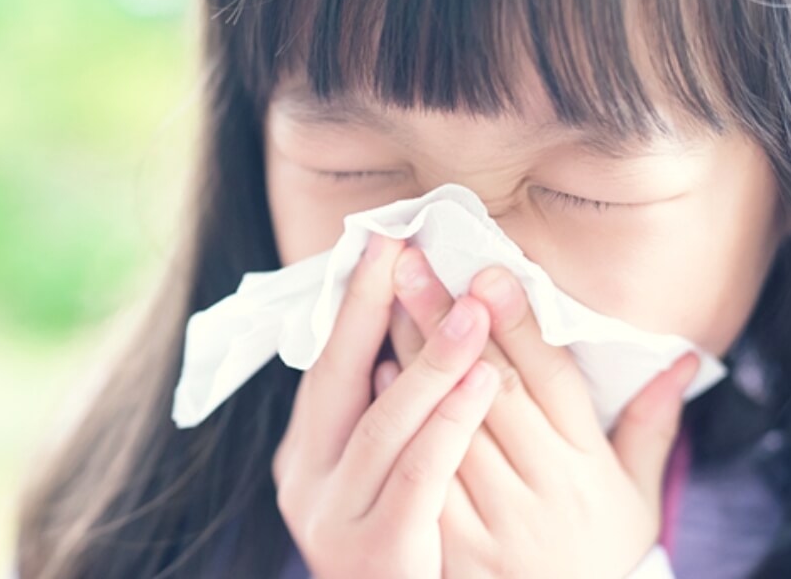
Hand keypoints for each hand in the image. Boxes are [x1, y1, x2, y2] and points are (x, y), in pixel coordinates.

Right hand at [271, 234, 501, 578]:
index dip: (354, 305)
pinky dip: (450, 423)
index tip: (384, 242)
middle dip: (373, 310)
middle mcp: (305, 483)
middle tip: (408, 248)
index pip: (327, 367)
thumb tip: (401, 343)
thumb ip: (384, 416)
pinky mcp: (377, 552)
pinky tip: (486, 380)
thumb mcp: (377, 480)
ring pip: (383, 425)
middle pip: (339, 381)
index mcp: (304, 457)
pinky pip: (419, 475)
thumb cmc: (404, 544)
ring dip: (429, 361)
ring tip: (472, 308)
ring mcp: (334, 520)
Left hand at [386, 246, 698, 577]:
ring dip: (419, 356)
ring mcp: (499, 517)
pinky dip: (405, 421)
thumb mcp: (636, 496)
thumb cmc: (596, 554)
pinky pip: (427, 472)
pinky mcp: (457, 546)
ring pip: (454, 422)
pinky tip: (382, 373)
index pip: (552, 378)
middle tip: (416, 262)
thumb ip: (651, 425)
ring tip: (388, 299)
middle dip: (452, 318)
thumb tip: (684, 359)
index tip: (488, 270)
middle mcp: (545, 485)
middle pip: (493, 387)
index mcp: (588, 463)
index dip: (519, 321)